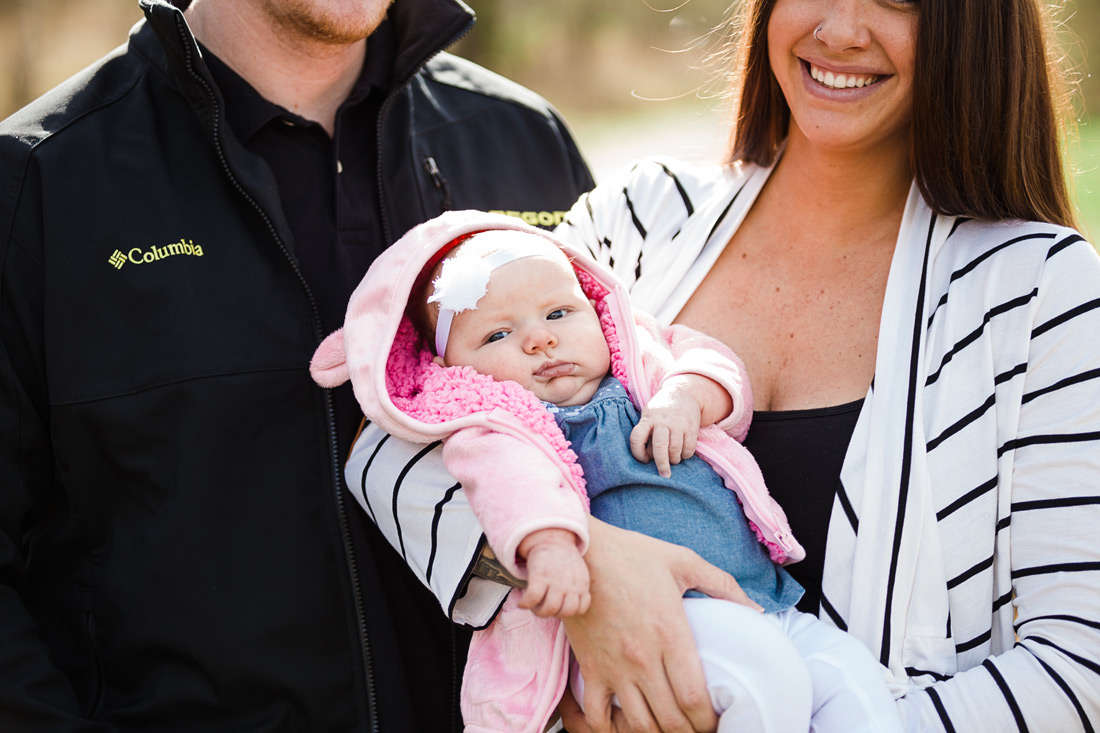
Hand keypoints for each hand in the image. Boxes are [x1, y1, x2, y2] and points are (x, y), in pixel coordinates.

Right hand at [517, 529, 590, 617]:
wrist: (551, 539)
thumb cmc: (563, 560)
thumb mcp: (579, 573)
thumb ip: (578, 589)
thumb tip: (572, 608)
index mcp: (581, 584)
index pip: (580, 609)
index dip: (568, 611)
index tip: (559, 605)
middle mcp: (570, 584)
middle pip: (565, 612)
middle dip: (553, 614)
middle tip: (543, 607)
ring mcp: (555, 581)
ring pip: (550, 609)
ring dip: (539, 612)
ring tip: (533, 606)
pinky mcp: (539, 576)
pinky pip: (533, 598)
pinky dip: (525, 604)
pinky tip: (522, 602)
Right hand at [562, 519, 760, 732]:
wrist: (580, 552)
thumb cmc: (633, 554)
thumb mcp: (684, 561)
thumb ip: (724, 586)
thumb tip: (756, 609)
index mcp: (670, 634)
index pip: (694, 698)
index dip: (709, 721)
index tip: (715, 721)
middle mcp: (642, 658)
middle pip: (670, 721)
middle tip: (695, 728)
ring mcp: (613, 667)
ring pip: (638, 725)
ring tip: (669, 729)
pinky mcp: (590, 668)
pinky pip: (596, 716)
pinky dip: (611, 731)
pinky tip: (625, 726)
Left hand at [630, 376, 704, 476]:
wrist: (683, 393)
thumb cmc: (661, 411)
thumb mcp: (649, 416)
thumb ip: (647, 435)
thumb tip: (650, 458)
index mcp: (648, 419)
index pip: (637, 438)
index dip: (637, 452)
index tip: (644, 460)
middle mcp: (662, 422)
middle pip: (660, 447)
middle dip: (661, 464)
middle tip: (664, 474)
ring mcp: (678, 424)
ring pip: (675, 450)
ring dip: (674, 460)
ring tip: (673, 459)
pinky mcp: (692, 427)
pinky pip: (689, 448)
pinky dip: (686, 455)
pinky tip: (682, 453)